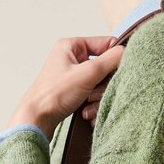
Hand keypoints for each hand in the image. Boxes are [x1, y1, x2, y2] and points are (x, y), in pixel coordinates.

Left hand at [8, 35, 125, 137]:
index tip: (120, 70)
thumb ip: (110, 60)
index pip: (105, 44)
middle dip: (103, 84)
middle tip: (94, 92)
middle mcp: (71, 59)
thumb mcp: (87, 73)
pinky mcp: (72, 93)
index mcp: (71, 46)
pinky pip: (92, 96)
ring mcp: (72, 77)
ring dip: (97, 98)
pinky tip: (86, 114)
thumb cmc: (54, 95)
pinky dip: (92, 105)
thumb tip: (127, 51)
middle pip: (103, 67)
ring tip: (88, 105)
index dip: (115, 57)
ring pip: (99, 84)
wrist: (37, 120)